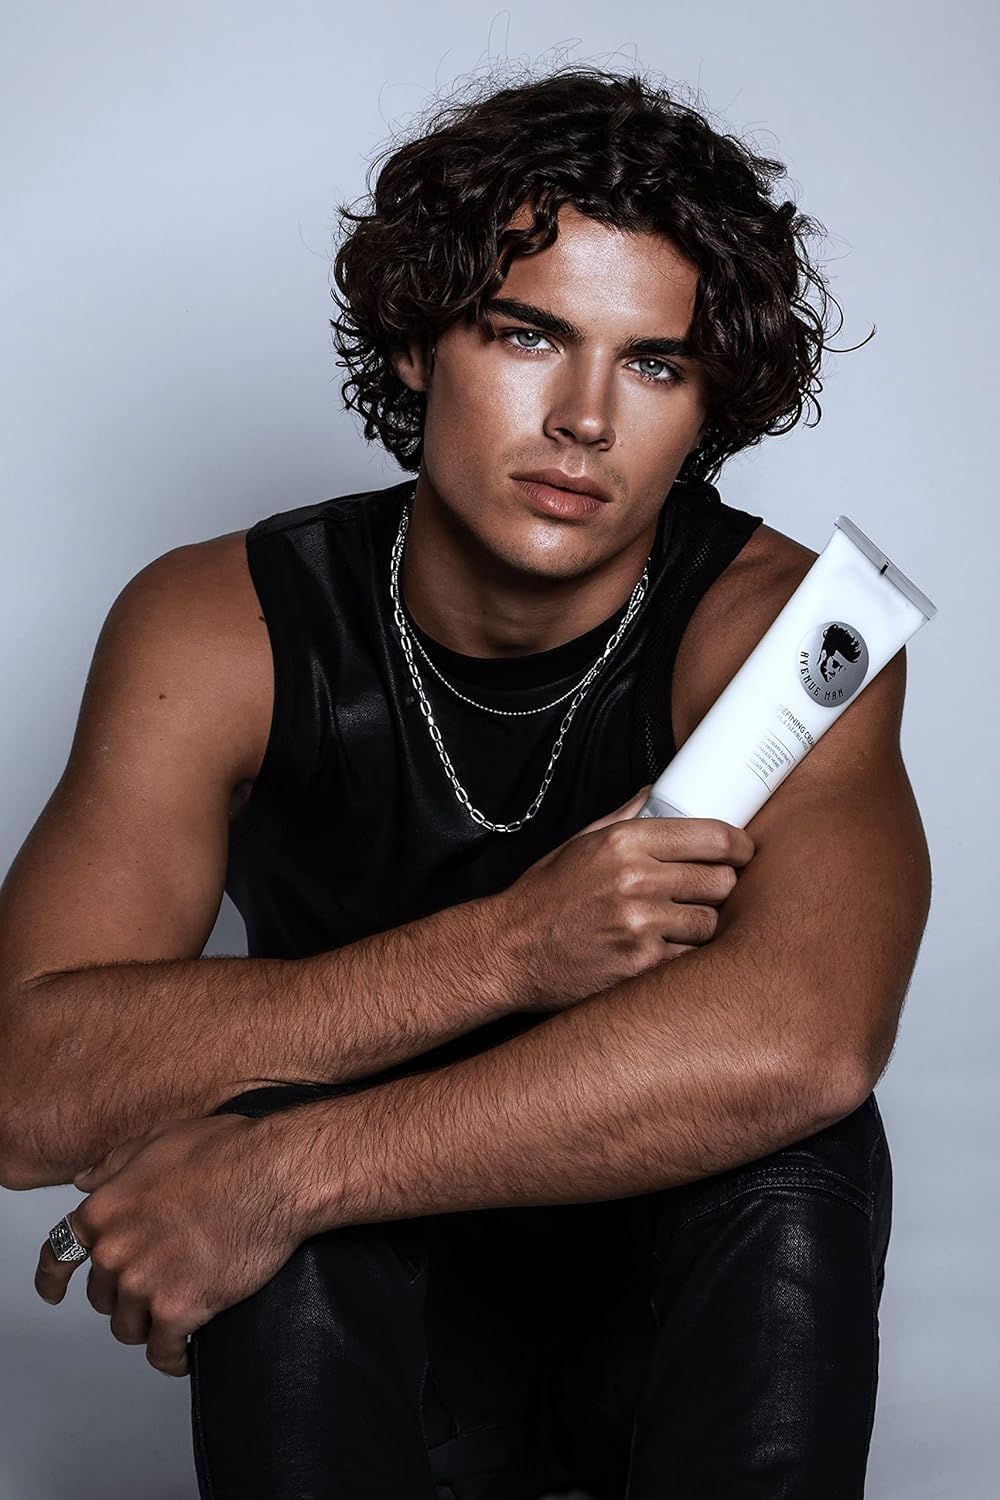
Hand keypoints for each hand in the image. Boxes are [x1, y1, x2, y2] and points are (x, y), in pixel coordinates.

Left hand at [34, 1112, 304, 1376]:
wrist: (274, 1175)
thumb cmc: (227, 1152)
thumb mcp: (159, 1142)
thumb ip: (115, 1165)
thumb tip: (85, 1181)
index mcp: (105, 1210)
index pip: (59, 1254)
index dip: (54, 1278)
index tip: (55, 1292)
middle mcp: (114, 1250)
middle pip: (102, 1295)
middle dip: (126, 1292)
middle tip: (160, 1281)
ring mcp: (143, 1283)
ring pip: (128, 1327)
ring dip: (150, 1324)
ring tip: (177, 1313)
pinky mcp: (177, 1310)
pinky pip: (163, 1351)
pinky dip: (173, 1356)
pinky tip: (186, 1351)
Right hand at [495, 784, 755, 1009]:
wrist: (509, 949)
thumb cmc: (545, 896)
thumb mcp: (580, 842)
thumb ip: (625, 817)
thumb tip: (659, 792)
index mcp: (625, 842)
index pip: (712, 837)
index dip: (739, 846)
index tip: (743, 852)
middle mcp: (636, 879)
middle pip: (721, 881)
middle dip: (719, 887)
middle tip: (706, 893)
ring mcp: (641, 924)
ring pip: (711, 923)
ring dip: (701, 925)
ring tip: (678, 925)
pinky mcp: (641, 966)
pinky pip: (690, 959)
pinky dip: (683, 957)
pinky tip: (663, 951)